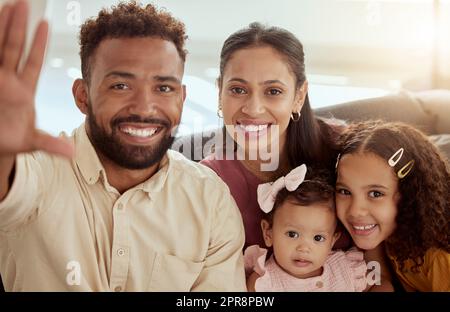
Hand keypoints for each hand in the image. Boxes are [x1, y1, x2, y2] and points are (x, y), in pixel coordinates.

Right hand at [0, 0, 72, 157]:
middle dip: (16, 27)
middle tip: (22, 4)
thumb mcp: (31, 142)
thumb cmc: (12, 139)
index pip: (32, 62)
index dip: (37, 44)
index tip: (44, 23)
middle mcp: (8, 81)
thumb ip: (49, 144)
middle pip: (12, 49)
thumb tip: (70, 153)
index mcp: (23, 91)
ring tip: (4, 6)